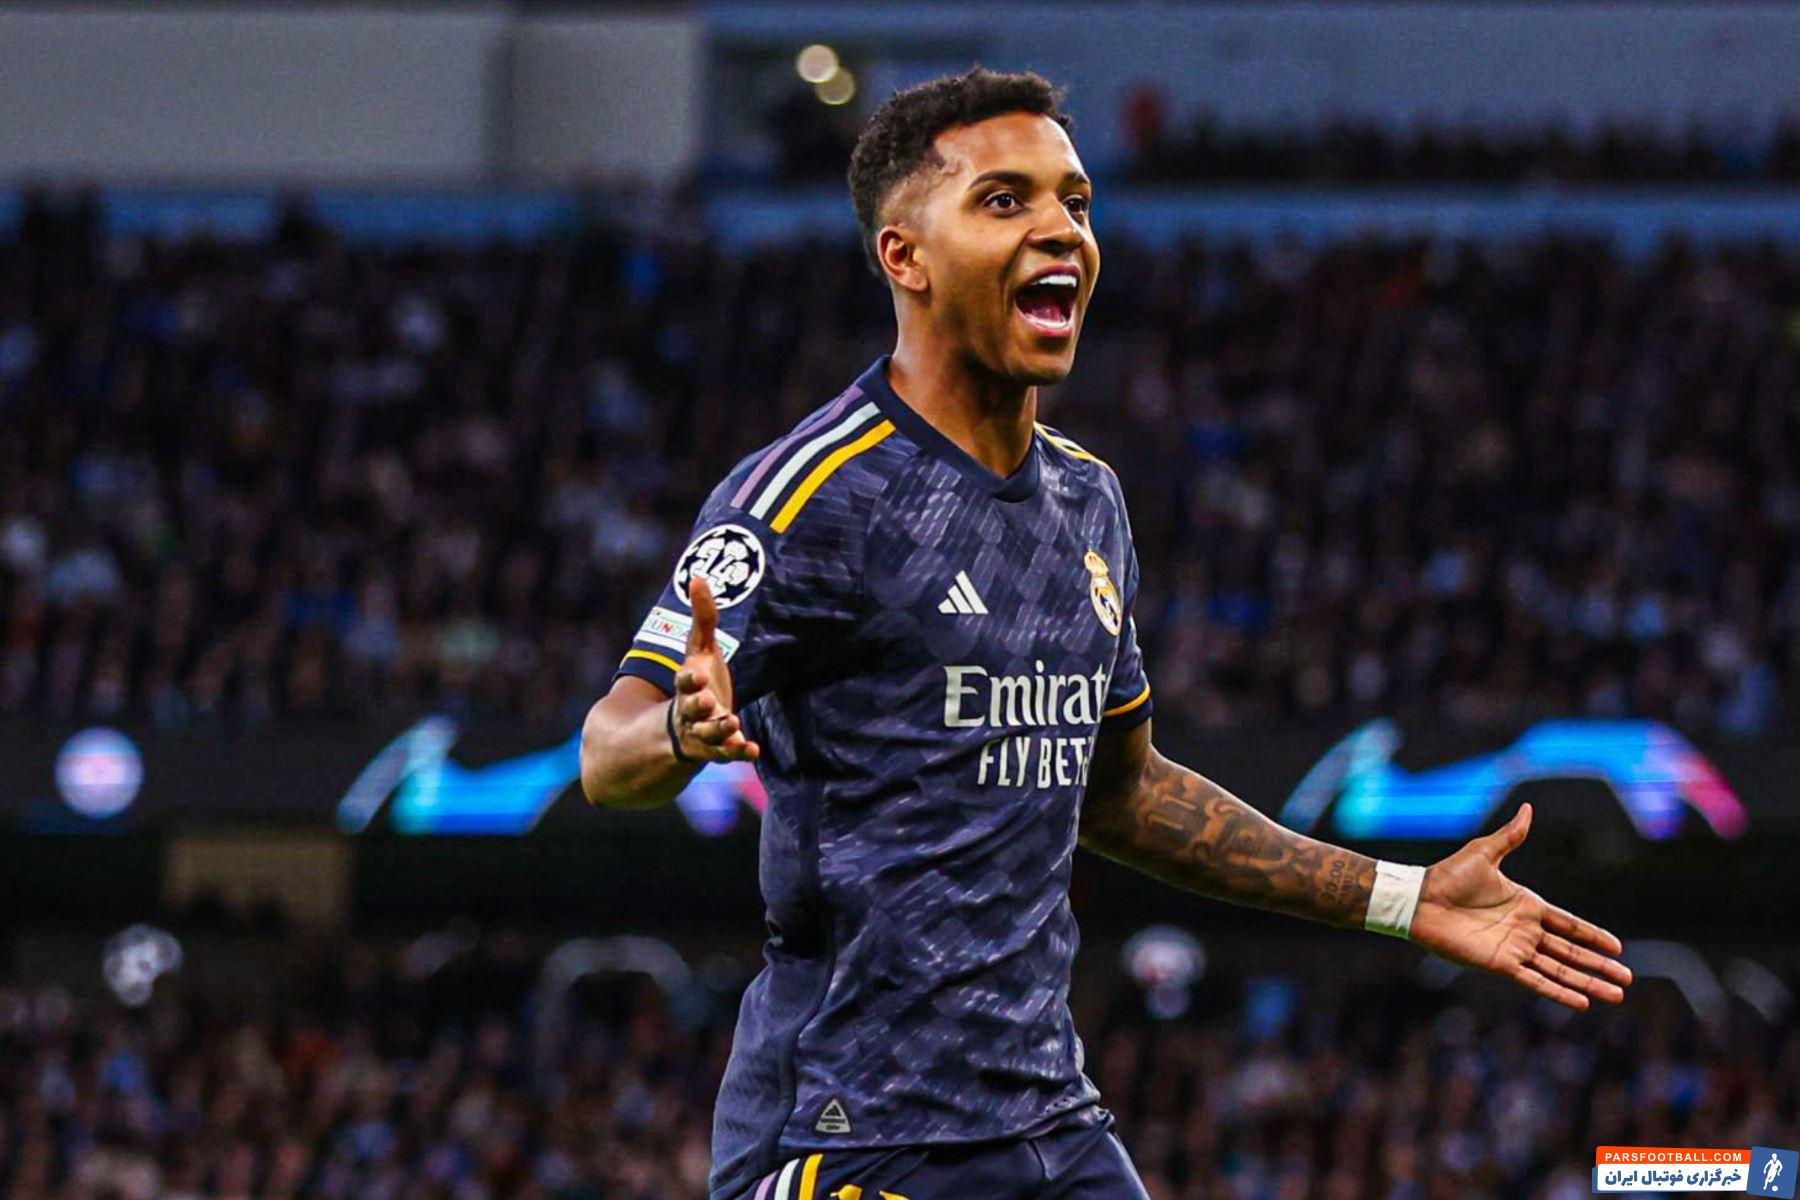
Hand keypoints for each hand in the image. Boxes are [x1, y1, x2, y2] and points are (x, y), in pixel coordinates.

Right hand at [670, 576, 760, 763]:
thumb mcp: (699, 649)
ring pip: (708, 734)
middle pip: (692, 709)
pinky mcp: (718, 748)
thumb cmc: (698, 680)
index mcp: (686, 685)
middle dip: (698, 705)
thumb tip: (698, 577)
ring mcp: (703, 732)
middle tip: (709, 700)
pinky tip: (753, 751)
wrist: (686, 726)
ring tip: (732, 723)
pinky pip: (727, 753)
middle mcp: (691, 711)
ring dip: (719, 730)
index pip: (683, 681)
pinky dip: (738, 752)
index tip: (695, 675)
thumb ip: (702, 618)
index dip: (688, 679)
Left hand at [1408, 803, 1632, 1010]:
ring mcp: (1514, 949)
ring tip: (1616, 995)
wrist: (1420, 899)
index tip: (1618, 948)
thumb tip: (1527, 808)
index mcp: (1526, 905)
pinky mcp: (1499, 963)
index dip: (1593, 936)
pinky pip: (1535, 981)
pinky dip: (1558, 992)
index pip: (1569, 925)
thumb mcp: (1484, 852)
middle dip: (1599, 966)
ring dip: (1587, 983)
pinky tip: (1581, 1003)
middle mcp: (1525, 930)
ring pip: (1559, 971)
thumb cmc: (1448, 875)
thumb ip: (1510, 835)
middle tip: (1627, 979)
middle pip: (1571, 953)